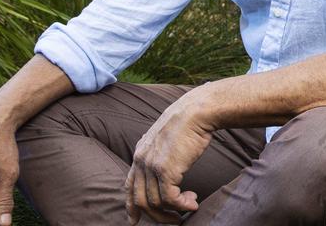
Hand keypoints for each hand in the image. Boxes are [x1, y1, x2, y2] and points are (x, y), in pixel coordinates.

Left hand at [125, 92, 213, 224]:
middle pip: (140, 200)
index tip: (135, 220)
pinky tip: (193, 203)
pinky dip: (182, 205)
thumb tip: (166, 168)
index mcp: (140, 153)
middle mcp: (141, 161)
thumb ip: (160, 153)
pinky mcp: (166, 170)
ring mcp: (152, 166)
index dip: (131, 206)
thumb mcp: (166, 138)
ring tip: (190, 204)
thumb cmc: (188, 122)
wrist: (196, 111)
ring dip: (174, 210)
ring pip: (156, 203)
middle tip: (173, 219)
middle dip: (157, 215)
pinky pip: (170, 198)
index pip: (129, 186)